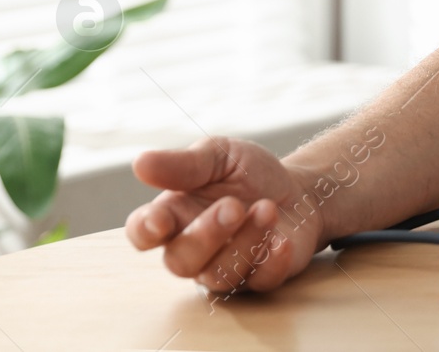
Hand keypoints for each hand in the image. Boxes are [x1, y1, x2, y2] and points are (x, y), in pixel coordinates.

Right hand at [125, 137, 320, 293]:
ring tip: (267, 208)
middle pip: (180, 262)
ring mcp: (225, 267)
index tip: (159, 220)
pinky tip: (282, 240)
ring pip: (219, 275)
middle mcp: (194, 248)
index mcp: (175, 215)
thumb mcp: (219, 156)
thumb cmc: (248, 174)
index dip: (145, 231)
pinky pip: (259, 282)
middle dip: (206, 235)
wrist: (298, 189)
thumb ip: (183, 164)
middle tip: (233, 206)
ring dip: (246, 241)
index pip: (143, 233)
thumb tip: (140, 163)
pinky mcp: (259, 278)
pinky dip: (271, 261)